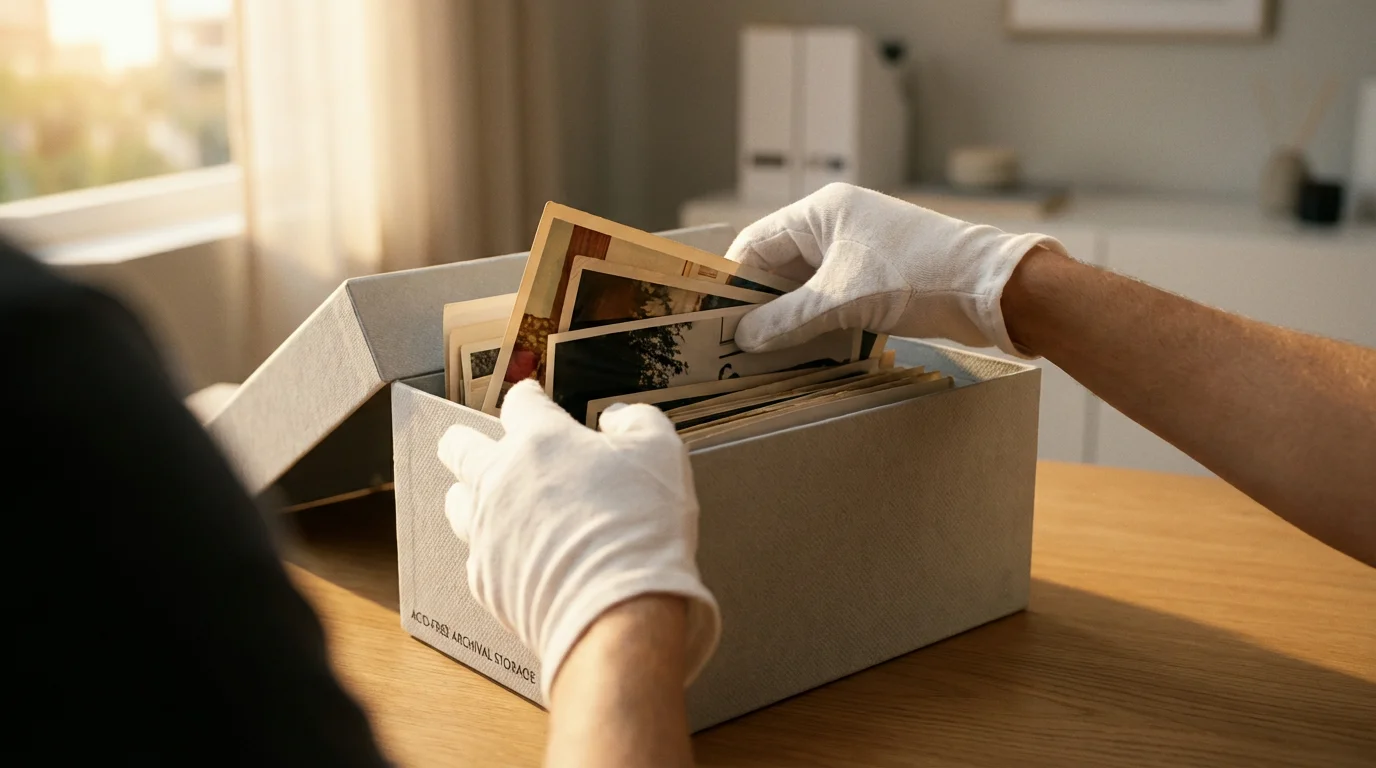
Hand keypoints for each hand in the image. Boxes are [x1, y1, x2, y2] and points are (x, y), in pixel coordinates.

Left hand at [437, 380, 720, 698]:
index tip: (533, 399)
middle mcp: (501, 480)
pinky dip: (492, 551)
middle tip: (481, 444)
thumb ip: (637, 421)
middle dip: (467, 440)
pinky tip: (512, 556)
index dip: (528, 397)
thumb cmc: (639, 529)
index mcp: (541, 441)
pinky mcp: (485, 578)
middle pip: (460, 447)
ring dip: (470, 495)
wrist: (617, 611)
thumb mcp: (662, 451)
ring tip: (487, 500)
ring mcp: (487, 531)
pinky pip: (476, 555)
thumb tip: (617, 418)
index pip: (520, 402)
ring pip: (457, 501)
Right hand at [724, 182, 1067, 356]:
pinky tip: (802, 351)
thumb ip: (788, 319)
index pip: (757, 243)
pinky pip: (831, 300)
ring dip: (787, 319)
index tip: (711, 318)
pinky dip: (815, 323)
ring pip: (805, 287)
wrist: (990, 287)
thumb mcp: (842, 299)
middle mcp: (836, 225)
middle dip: (758, 305)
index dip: (731, 281)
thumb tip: (745, 338)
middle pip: (778, 266)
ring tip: (760, 354)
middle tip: (731, 344)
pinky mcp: (877, 278)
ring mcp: (858, 251)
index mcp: (822, 212)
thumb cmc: (917, 275)